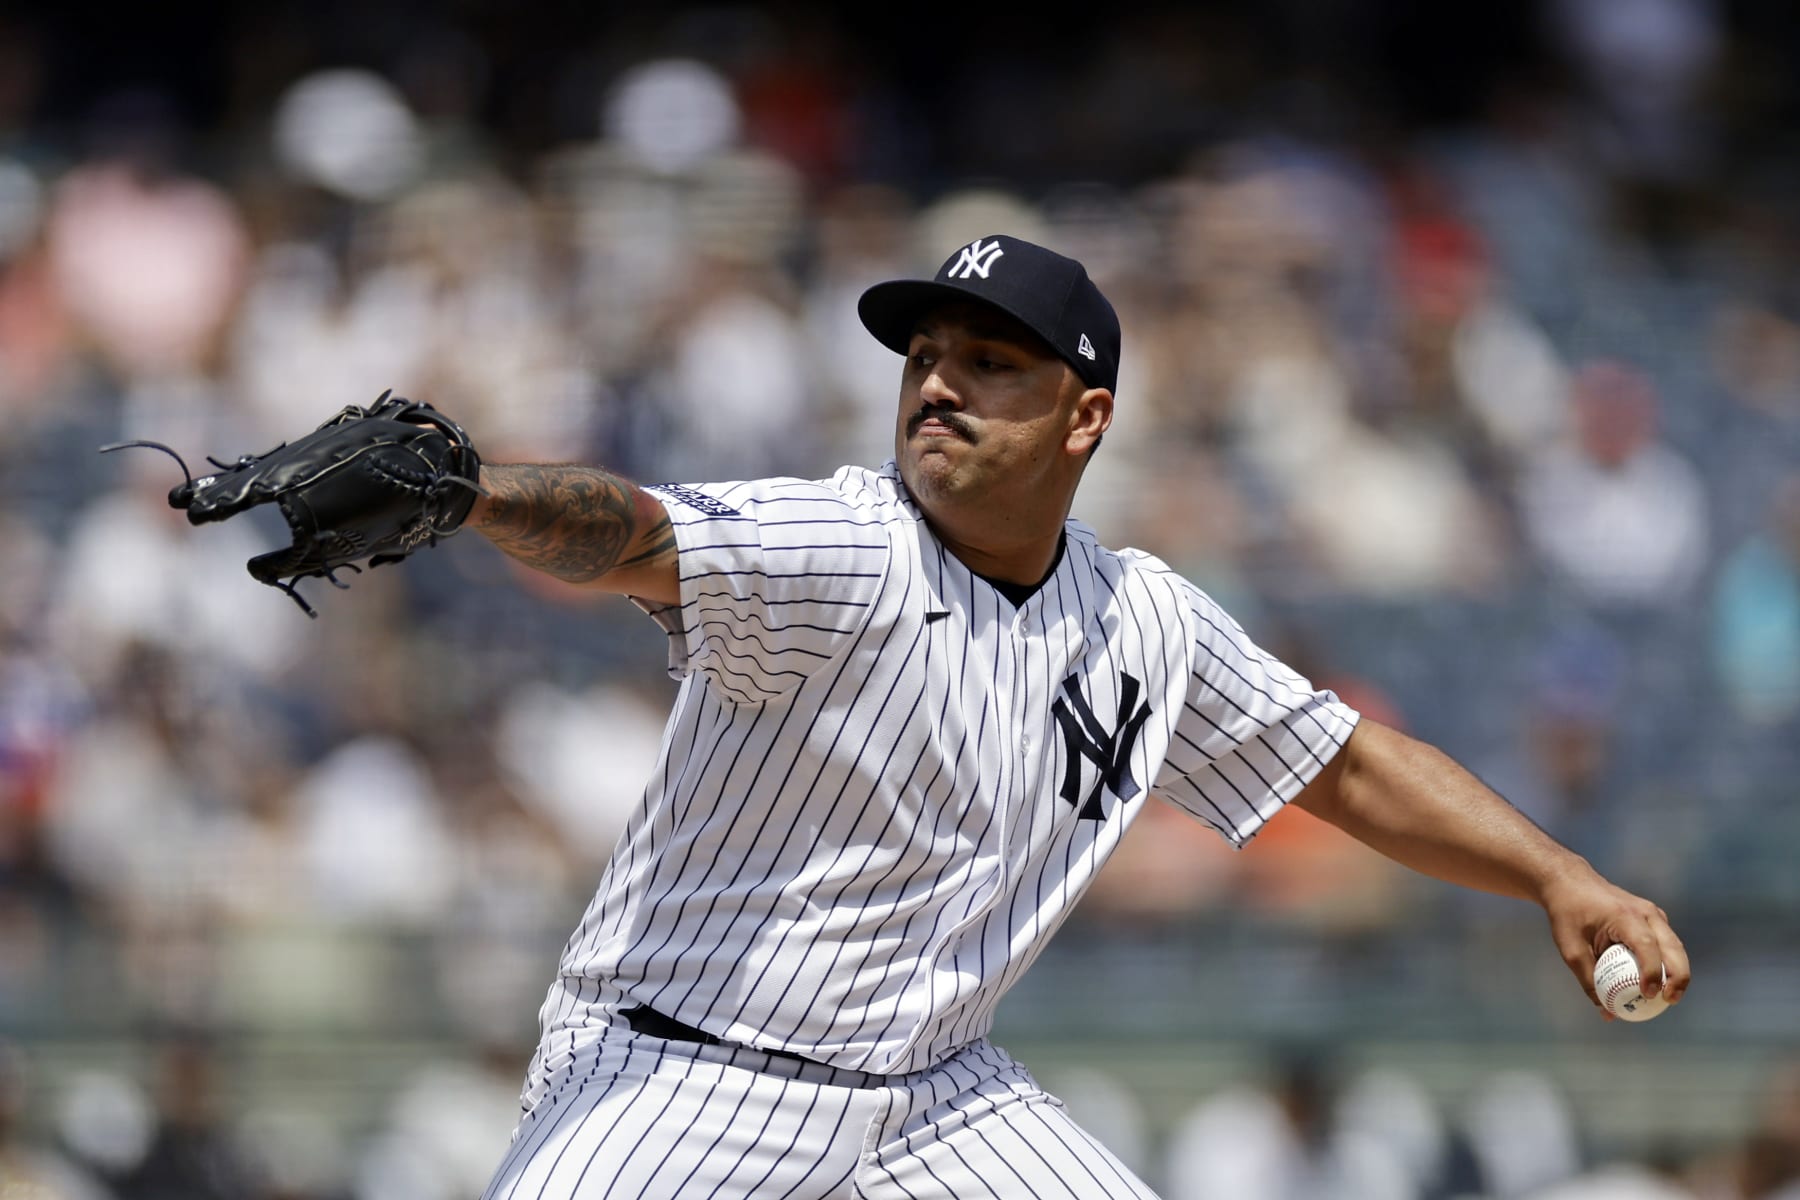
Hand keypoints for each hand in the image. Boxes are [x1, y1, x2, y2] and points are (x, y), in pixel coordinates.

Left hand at [1539, 869, 1689, 1018]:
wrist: (1570, 882)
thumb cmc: (1568, 914)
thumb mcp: (1570, 948)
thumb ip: (1588, 979)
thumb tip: (1607, 1012)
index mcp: (1624, 915)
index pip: (1646, 946)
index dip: (1651, 972)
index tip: (1648, 995)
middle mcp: (1645, 912)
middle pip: (1673, 947)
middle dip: (1678, 977)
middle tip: (1670, 1001)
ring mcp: (1653, 913)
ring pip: (1675, 946)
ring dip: (1678, 972)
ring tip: (1670, 998)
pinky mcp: (1654, 918)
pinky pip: (1667, 943)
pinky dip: (1669, 963)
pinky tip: (1661, 983)